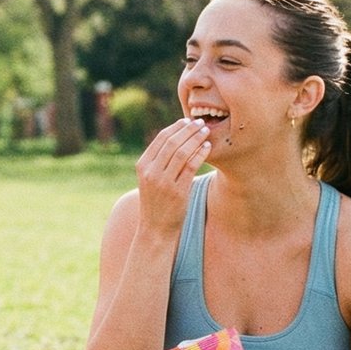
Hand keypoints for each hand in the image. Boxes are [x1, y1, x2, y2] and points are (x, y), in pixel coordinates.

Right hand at [134, 119, 210, 235]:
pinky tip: (207, 147)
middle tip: (200, 123)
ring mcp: (164, 182)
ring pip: (182, 152)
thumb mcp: (150, 179)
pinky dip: (200, 153)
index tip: (187, 121)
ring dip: (196, 139)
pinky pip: (191, 166)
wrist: (155, 229)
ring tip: (206, 131)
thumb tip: (176, 137)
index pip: (160, 139)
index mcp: (143, 166)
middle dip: (188, 129)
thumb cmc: (156, 202)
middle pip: (172, 142)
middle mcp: (151, 172)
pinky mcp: (178, 191)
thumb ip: (158, 161)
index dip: (176, 127)